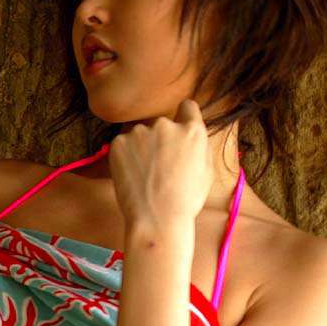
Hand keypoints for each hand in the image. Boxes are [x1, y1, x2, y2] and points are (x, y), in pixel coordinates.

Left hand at [107, 99, 212, 226]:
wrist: (156, 218)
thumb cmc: (185, 201)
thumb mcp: (206, 170)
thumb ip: (199, 145)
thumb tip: (192, 133)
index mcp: (192, 131)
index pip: (188, 107)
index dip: (184, 116)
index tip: (179, 125)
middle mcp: (166, 125)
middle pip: (162, 125)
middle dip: (160, 139)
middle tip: (158, 166)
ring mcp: (140, 132)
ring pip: (140, 135)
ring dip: (141, 147)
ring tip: (144, 174)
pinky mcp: (119, 142)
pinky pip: (122, 144)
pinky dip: (124, 156)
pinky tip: (131, 175)